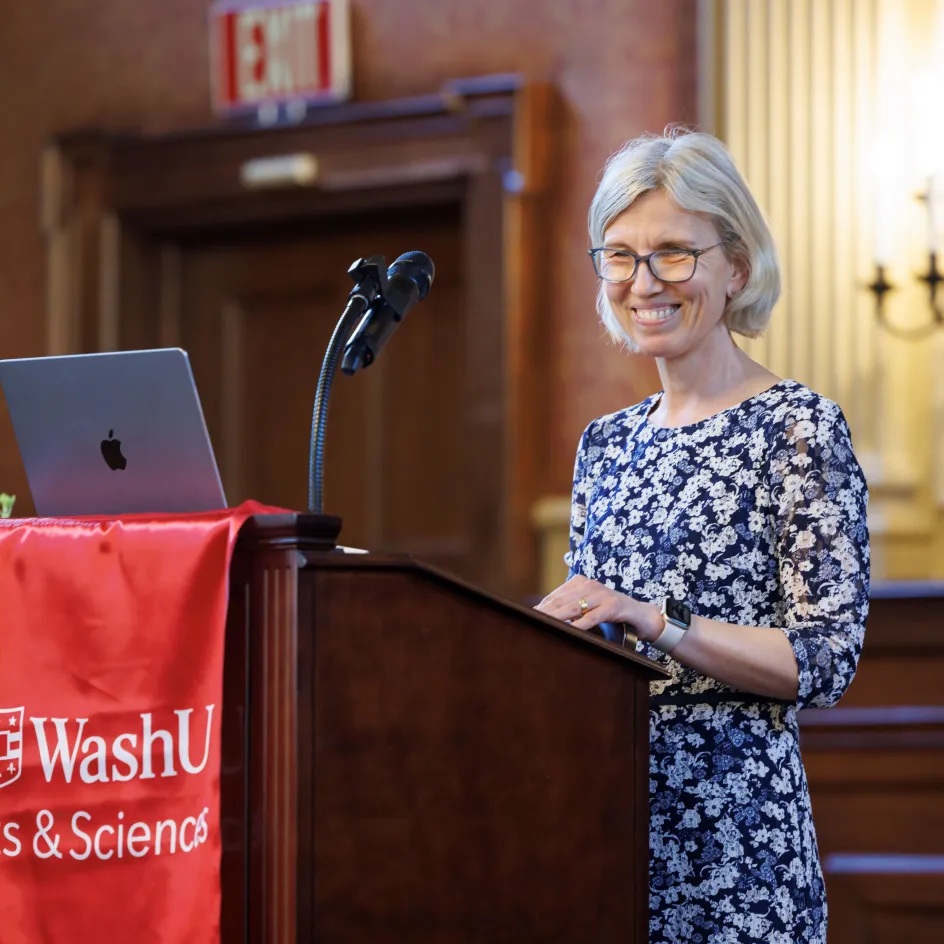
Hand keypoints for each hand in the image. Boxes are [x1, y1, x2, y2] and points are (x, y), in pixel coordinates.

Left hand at [535, 575, 662, 640]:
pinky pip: (593, 616)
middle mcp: (590, 585)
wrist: (643, 616)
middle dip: (545, 612)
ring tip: (544, 624)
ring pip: (574, 607)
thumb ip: (572, 610)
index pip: (556, 596)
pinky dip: (580, 624)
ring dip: (557, 617)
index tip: (528, 617)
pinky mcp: (614, 606)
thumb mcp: (590, 608)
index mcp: (582, 583)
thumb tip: (548, 619)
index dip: (542, 607)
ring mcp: (602, 594)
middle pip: (562, 601)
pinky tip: (570, 630)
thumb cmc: (613, 614)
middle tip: (530, 622)